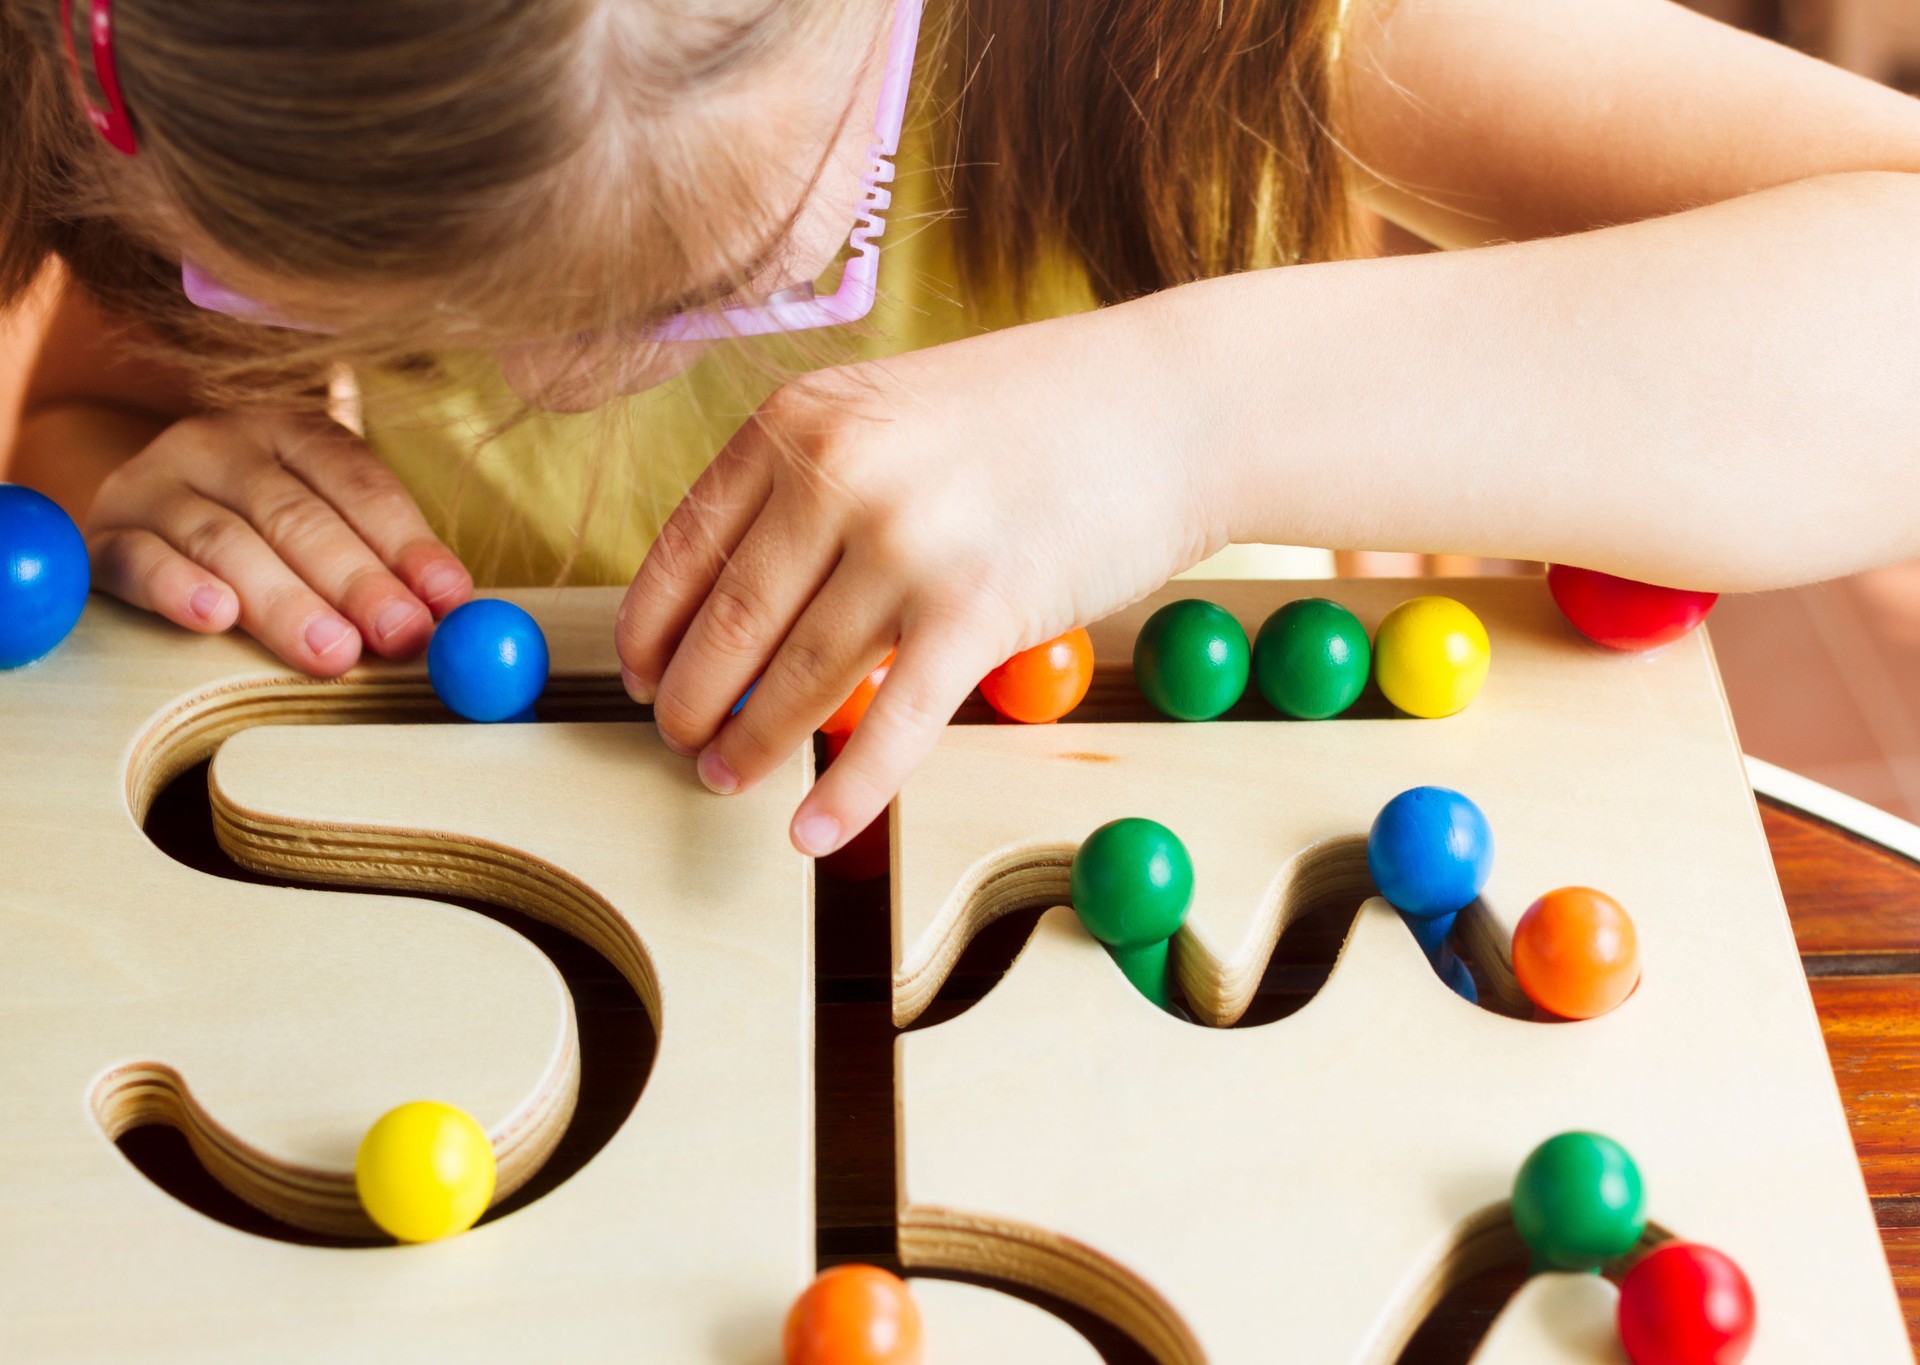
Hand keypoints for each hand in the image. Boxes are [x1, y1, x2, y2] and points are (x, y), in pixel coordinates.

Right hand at [86, 410, 472, 674]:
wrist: (139, 515)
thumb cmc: (258, 529)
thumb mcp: (325, 523)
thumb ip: (385, 561)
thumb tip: (452, 610)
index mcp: (289, 431)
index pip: (355, 479)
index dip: (407, 542)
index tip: (446, 599)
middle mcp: (220, 445)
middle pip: (296, 514)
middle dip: (357, 580)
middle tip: (398, 634)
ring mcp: (155, 485)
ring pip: (225, 540)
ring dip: (285, 600)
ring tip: (331, 651)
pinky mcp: (105, 535)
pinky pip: (139, 560)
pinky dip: (179, 588)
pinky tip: (216, 617)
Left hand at [615, 298, 1224, 855]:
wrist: (1173, 404)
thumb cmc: (1038, 411)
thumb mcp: (893, 412)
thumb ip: (815, 485)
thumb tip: (747, 598)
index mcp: (803, 422)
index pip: (686, 544)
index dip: (650, 627)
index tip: (638, 674)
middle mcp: (839, 476)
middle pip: (727, 624)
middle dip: (690, 700)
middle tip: (677, 741)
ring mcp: (907, 546)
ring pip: (795, 680)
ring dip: (750, 746)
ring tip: (726, 776)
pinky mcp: (979, 613)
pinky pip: (892, 727)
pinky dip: (846, 792)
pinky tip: (812, 833)